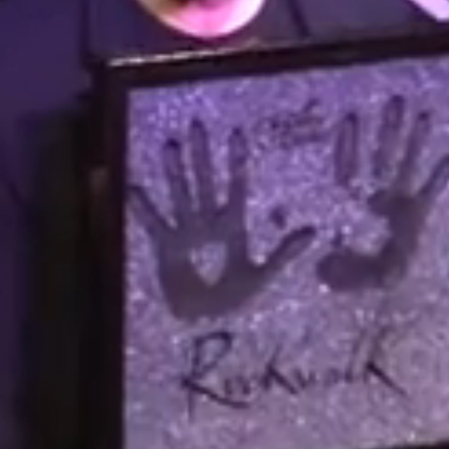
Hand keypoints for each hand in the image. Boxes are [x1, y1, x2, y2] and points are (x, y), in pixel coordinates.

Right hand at [127, 120, 314, 320]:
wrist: (208, 322)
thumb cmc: (236, 298)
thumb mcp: (263, 274)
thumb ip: (285, 252)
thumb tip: (313, 231)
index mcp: (232, 225)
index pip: (236, 187)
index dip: (236, 162)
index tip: (236, 134)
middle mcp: (207, 222)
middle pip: (205, 182)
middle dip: (202, 155)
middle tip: (198, 126)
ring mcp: (186, 232)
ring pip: (181, 196)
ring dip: (176, 173)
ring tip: (171, 147)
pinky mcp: (167, 247)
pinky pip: (155, 224)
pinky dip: (145, 208)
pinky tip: (135, 188)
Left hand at [316, 95, 448, 291]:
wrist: (377, 290)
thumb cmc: (350, 275)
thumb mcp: (335, 269)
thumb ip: (331, 262)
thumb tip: (320, 256)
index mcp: (348, 202)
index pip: (349, 165)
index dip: (350, 144)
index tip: (351, 119)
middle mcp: (373, 196)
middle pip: (381, 155)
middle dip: (388, 130)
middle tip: (396, 102)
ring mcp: (396, 202)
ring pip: (407, 164)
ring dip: (415, 142)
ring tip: (422, 115)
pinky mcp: (416, 213)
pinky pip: (430, 190)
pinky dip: (440, 176)